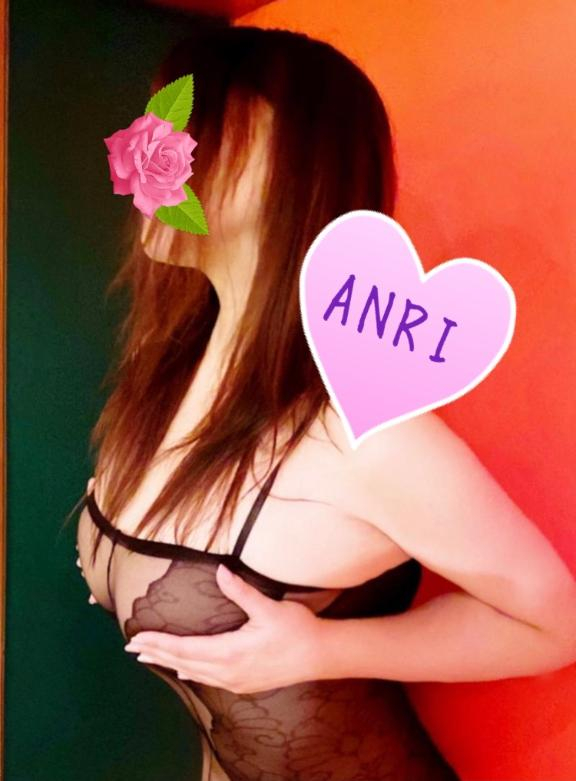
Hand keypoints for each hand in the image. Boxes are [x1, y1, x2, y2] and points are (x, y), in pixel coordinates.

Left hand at [124, 564, 326, 692]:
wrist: (320, 656)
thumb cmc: (296, 629)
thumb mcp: (268, 608)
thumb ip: (241, 591)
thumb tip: (219, 570)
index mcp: (230, 652)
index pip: (185, 647)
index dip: (160, 642)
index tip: (138, 637)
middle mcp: (228, 670)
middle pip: (183, 662)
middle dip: (157, 653)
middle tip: (131, 648)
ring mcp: (235, 680)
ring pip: (194, 672)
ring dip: (170, 663)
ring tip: (149, 658)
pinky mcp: (244, 683)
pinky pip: (208, 679)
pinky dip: (190, 672)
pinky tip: (183, 671)